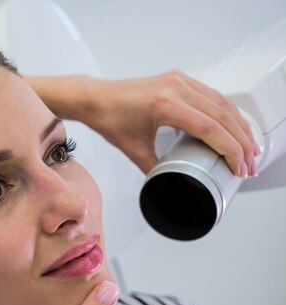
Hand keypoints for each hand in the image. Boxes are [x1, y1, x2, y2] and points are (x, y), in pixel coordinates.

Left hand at [26, 71, 258, 175]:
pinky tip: (235, 126)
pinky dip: (227, 112)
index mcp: (164, 105)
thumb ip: (155, 170)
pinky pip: (212, 94)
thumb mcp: (133, 150)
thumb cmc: (109, 118)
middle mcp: (175, 87)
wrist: (95, 97)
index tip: (239, 168)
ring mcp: (178, 80)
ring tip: (248, 149)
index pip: (210, 129)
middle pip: (222, 116)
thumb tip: (171, 185)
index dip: (230, 150)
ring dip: (239, 126)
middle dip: (241, 143)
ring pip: (222, 103)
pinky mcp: (178, 78)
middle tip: (249, 165)